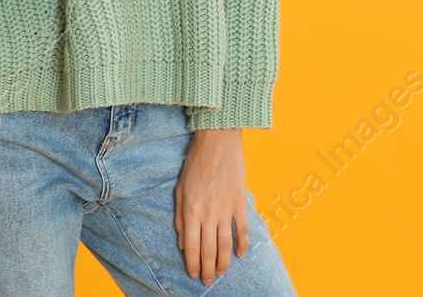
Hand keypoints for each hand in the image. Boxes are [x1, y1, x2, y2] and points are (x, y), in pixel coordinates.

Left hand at [174, 128, 250, 284]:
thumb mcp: (179, 190)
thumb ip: (180, 219)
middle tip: (208, 280)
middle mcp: (208, 214)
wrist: (217, 142)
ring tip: (221, 273)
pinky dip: (243, 244)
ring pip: (225, 244)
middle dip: (207, 269)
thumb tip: (183, 243)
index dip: (192, 264)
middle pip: (208, 250)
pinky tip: (241, 254)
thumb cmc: (195, 164)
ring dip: (223, 262)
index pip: (191, 247)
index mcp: (190, 211)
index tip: (193, 274)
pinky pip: (242, 229)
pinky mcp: (240, 202)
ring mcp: (225, 209)